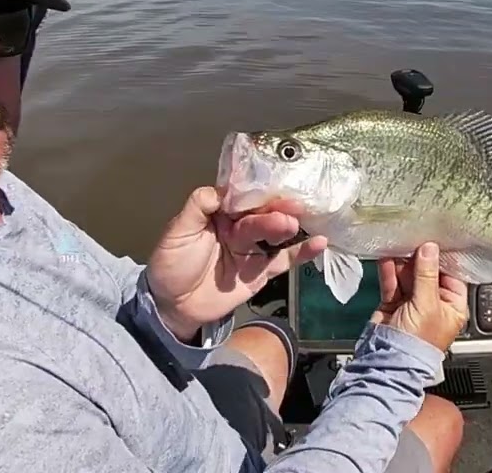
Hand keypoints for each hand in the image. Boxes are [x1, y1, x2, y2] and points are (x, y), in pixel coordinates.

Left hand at [147, 186, 328, 339]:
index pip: (241, 197)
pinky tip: (320, 243)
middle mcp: (239, 226)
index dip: (255, 191)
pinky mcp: (263, 271)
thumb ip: (197, 208)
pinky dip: (302, 252)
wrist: (174, 307)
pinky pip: (285, 260)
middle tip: (289, 209)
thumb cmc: (172, 265)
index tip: (271, 184)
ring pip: (273, 234)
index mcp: (219, 213)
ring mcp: (253, 249)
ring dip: (286, 228)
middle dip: (273, 211)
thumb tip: (220, 189)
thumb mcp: (177, 233)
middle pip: (260, 215)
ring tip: (295, 224)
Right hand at [370, 242, 469, 351]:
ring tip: (399, 245)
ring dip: (403, 261)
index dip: (444, 258)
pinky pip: (394, 281)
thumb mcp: (427, 305)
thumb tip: (430, 248)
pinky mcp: (394, 302)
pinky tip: (388, 257)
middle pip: (429, 272)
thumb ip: (427, 274)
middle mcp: (435, 303)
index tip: (437, 239)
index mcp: (453, 306)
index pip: (452, 275)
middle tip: (415, 239)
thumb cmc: (416, 344)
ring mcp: (413, 303)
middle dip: (420, 257)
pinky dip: (390, 270)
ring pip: (409, 275)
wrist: (388, 360)